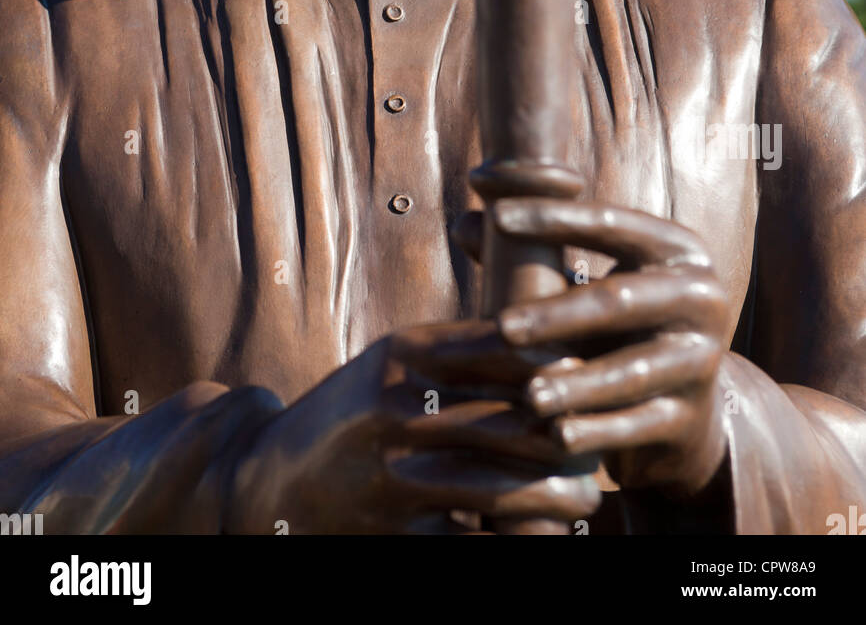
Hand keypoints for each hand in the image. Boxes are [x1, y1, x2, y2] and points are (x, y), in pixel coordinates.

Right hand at [224, 320, 600, 533]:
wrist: (265, 483)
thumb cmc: (350, 415)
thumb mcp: (388, 363)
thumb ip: (455, 350)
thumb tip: (550, 343)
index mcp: (402, 353)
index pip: (499, 348)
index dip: (556, 363)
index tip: (595, 372)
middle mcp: (395, 406)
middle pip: (508, 419)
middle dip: (567, 438)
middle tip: (603, 446)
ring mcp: (390, 474)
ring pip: (498, 487)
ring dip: (554, 497)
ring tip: (586, 499)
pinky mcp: (390, 531)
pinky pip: (469, 544)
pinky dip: (514, 545)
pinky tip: (545, 541)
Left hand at [456, 198, 729, 498]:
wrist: (681, 408)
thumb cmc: (616, 328)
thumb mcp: (588, 283)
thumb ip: (532, 253)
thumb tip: (464, 220)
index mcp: (677, 249)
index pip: (611, 223)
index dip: (552, 218)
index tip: (496, 217)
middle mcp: (702, 296)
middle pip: (620, 301)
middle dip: (557, 316)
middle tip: (502, 329)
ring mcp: (703, 358)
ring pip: (631, 371)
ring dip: (574, 384)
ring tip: (526, 395)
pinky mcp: (693, 416)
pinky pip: (639, 424)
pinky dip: (596, 431)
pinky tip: (556, 437)